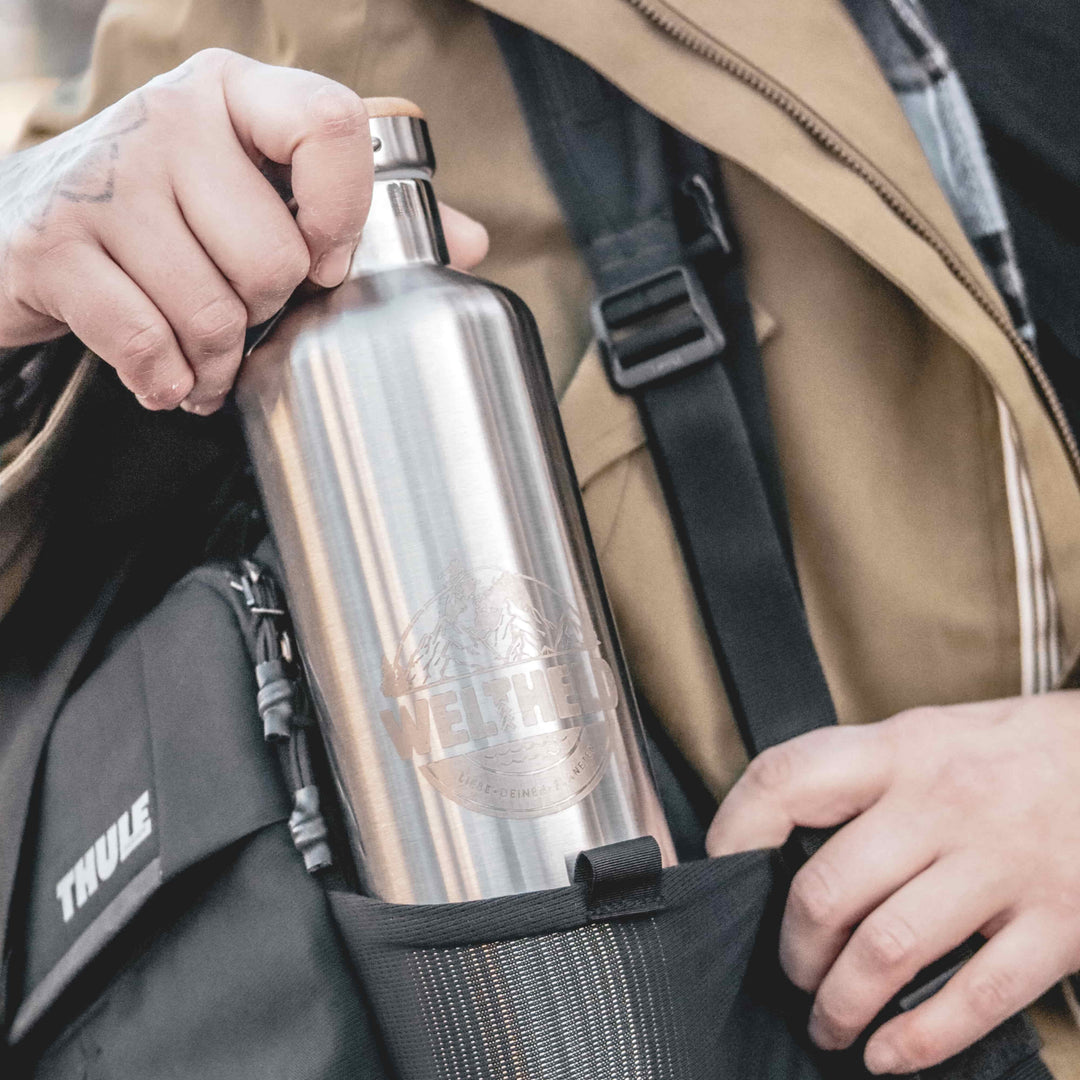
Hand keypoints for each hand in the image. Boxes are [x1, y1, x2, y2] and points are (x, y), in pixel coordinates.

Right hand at [0, 49, 487, 413]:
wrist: (17, 225)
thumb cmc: (163, 214)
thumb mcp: (257, 189)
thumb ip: (361, 211)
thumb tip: (471, 242)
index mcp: (234, 93)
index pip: (334, 124)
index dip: (344, 215)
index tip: (324, 260)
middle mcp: (168, 117)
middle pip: (276, 255)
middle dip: (266, 311)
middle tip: (239, 311)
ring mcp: (103, 179)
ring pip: (215, 312)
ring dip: (216, 360)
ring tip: (202, 354)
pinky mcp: (54, 248)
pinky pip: (150, 345)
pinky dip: (168, 381)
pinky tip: (165, 374)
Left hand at [707, 693, 1079, 1072]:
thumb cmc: (1015, 752)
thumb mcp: (931, 736)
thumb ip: (865, 777)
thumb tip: (786, 838)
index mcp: (902, 749)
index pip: (787, 779)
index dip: (735, 830)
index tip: (723, 870)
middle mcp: (944, 803)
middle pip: (828, 889)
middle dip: (794, 951)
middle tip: (793, 973)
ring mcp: (1004, 864)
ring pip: (888, 950)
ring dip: (842, 1003)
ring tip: (828, 1023)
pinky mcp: (1060, 924)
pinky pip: (975, 997)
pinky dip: (919, 1040)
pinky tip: (889, 1053)